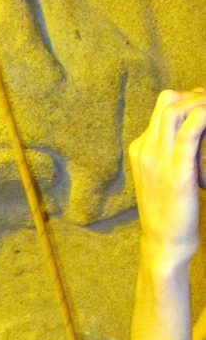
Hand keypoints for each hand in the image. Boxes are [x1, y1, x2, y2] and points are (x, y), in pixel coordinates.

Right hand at [129, 89, 205, 265]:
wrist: (163, 244)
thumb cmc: (168, 215)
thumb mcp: (161, 181)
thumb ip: (170, 158)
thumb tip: (191, 142)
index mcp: (140, 151)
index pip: (162, 110)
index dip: (188, 101)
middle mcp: (145, 150)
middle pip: (167, 101)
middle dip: (195, 96)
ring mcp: (158, 158)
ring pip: (176, 108)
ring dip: (201, 103)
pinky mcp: (177, 168)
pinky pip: (191, 128)